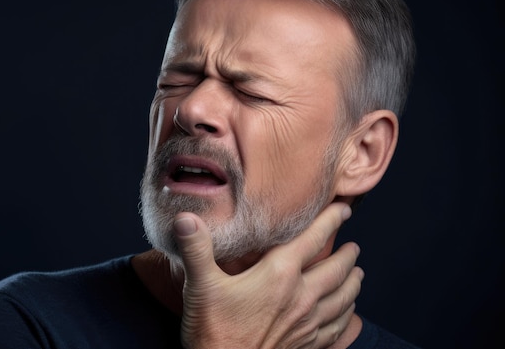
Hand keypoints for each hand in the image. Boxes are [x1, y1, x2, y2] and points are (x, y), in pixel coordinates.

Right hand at [173, 202, 362, 348]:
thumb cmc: (213, 331)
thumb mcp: (200, 285)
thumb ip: (196, 249)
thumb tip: (186, 218)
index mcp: (279, 275)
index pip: (312, 240)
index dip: (330, 221)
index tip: (343, 209)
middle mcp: (301, 298)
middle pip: (336, 271)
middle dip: (348, 256)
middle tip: (354, 247)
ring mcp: (307, 326)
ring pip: (343, 301)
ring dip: (353, 286)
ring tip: (358, 275)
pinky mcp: (306, 347)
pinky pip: (339, 333)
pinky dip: (350, 323)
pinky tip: (353, 319)